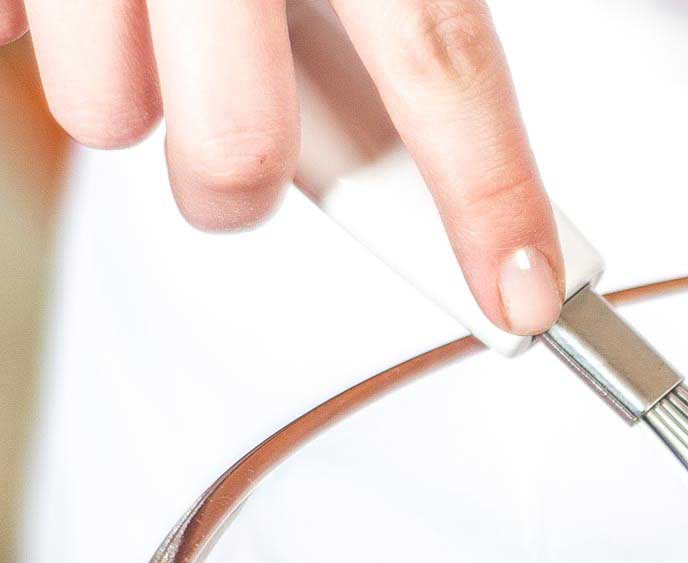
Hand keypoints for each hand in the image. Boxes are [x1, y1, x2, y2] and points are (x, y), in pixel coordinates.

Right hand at [2, 0, 563, 333]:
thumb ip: (408, 12)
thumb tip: (465, 130)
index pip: (441, 63)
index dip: (486, 191)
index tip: (523, 296)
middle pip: (240, 142)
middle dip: (241, 186)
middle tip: (244, 150)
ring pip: (103, 114)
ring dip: (133, 103)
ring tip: (147, 31)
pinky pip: (10, 46)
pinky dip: (45, 42)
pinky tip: (82, 5)